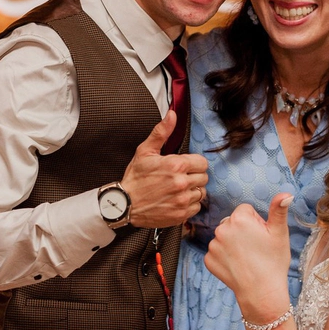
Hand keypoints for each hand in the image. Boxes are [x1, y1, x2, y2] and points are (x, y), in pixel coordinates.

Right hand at [120, 111, 208, 228]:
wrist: (124, 204)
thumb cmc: (135, 178)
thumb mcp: (145, 151)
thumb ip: (162, 132)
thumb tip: (172, 115)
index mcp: (176, 166)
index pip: (202, 163)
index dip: (194, 164)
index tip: (185, 166)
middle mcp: (182, 183)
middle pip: (204, 178)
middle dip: (194, 176)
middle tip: (180, 178)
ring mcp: (182, 200)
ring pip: (201, 192)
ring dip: (193, 190)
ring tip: (178, 189)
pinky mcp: (181, 214)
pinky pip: (197, 207)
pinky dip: (190, 204)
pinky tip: (177, 200)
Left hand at [205, 194, 292, 314]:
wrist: (262, 292)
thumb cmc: (273, 262)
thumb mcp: (280, 233)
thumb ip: (278, 210)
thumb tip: (285, 194)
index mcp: (239, 219)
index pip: (245, 210)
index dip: (256, 222)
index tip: (261, 236)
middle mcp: (222, 229)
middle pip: (233, 223)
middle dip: (242, 231)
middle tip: (255, 248)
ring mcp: (213, 246)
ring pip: (224, 237)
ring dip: (232, 244)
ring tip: (247, 258)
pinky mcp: (208, 260)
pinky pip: (217, 252)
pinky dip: (225, 257)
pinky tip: (237, 265)